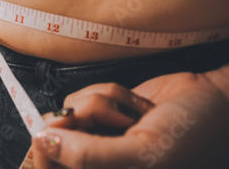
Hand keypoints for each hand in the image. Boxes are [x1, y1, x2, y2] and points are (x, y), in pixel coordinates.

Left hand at [32, 69, 228, 168]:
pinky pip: (81, 97)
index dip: (45, 151)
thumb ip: (89, 155)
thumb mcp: (141, 153)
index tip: (53, 129)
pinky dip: (106, 93)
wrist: (208, 97)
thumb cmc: (187, 132)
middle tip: (98, 116)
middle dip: (76, 120)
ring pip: (68, 113)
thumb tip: (46, 141)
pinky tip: (132, 106)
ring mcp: (95, 135)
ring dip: (99, 104)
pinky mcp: (100, 112)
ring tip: (131, 116)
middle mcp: (95, 161)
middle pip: (53, 141)